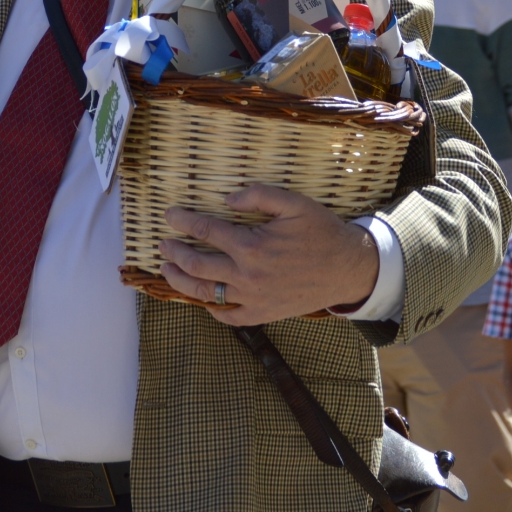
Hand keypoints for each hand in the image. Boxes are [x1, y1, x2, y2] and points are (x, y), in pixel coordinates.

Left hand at [158, 184, 379, 325]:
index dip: (183, 221)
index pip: (206, 231)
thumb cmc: (321, 232)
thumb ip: (260, 195)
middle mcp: (248, 275)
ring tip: (167, 269)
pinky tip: (201, 297)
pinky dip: (211, 308)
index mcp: (253, 246)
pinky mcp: (263, 313)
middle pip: (196, 265)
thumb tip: (227, 198)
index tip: (170, 215)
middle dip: (174, 253)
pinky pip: (229, 316)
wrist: (348, 268)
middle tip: (163, 244)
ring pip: (204, 293)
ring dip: (179, 281)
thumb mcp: (294, 203)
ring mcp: (254, 298)